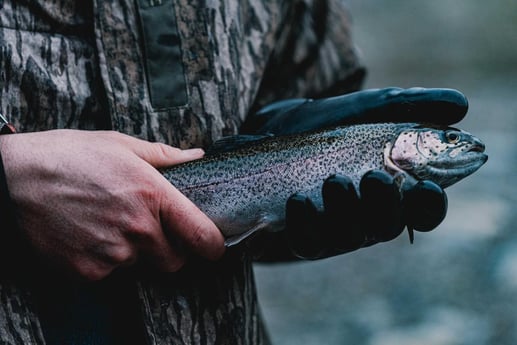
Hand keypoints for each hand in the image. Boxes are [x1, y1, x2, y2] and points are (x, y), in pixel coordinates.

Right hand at [0, 130, 224, 279]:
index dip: (213, 245)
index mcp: (154, 195)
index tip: (211, 245)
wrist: (13, 179)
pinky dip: (103, 260)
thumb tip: (196, 154)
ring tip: (106, 223)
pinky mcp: (87, 271)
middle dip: (168, 249)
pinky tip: (87, 235)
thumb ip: (165, 156)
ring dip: (131, 252)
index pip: (203, 237)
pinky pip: (108, 273)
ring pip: (140, 265)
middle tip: (148, 229)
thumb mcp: (120, 144)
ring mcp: (112, 253)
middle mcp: (138, 229)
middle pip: (174, 260)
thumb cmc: (69, 155)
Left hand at [244, 87, 461, 258]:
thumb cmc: (331, 123)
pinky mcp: (303, 233)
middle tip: (375, 177)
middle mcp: (369, 214)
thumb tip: (459, 106)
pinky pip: (309, 241)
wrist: (275, 130)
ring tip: (334, 181)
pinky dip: (307, 223)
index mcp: (394, 190)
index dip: (429, 205)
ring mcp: (336, 228)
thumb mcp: (371, 108)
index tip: (425, 187)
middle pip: (388, 226)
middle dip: (385, 206)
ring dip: (346, 211)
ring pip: (351, 236)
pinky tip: (298, 199)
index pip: (423, 209)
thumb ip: (412, 105)